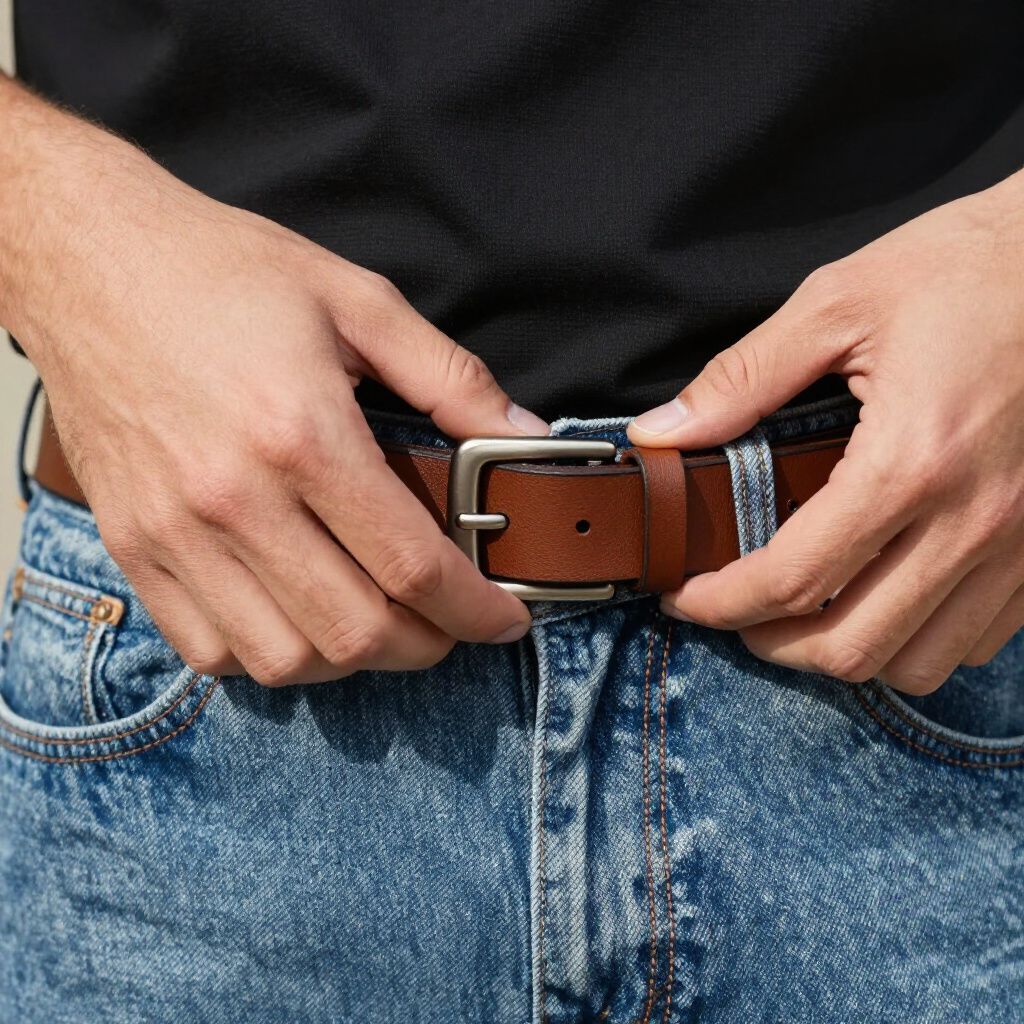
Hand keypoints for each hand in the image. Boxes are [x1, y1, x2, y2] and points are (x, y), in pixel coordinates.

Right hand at [1, 81, 543, 684]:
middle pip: (354, 631)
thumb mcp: (357, 299)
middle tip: (452, 623)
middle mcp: (234, 498)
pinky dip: (268, 656)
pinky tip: (299, 617)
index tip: (506, 621)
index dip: (475, 611)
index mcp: (302, 434)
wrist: (89, 262)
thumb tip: (523, 438)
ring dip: (351, 660)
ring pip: (283, 659)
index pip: (411, 565)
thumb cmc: (222, 272)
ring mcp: (174, 532)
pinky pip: (207, 650)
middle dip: (428, 645)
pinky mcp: (133, 545)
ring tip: (381, 621)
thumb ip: (451, 378)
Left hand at [628, 171, 1023, 693]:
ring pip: (919, 662)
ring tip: (808, 610)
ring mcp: (1021, 544)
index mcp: (910, 461)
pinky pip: (978, 640)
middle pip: (854, 647)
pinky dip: (917, 637)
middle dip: (775, 645)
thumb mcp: (840, 302)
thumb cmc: (970, 268)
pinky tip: (885, 594)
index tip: (685, 599)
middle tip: (737, 614)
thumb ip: (742, 377)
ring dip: (847, 652)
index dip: (722, 604)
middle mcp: (973, 520)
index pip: (795, 578)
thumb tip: (664, 431)